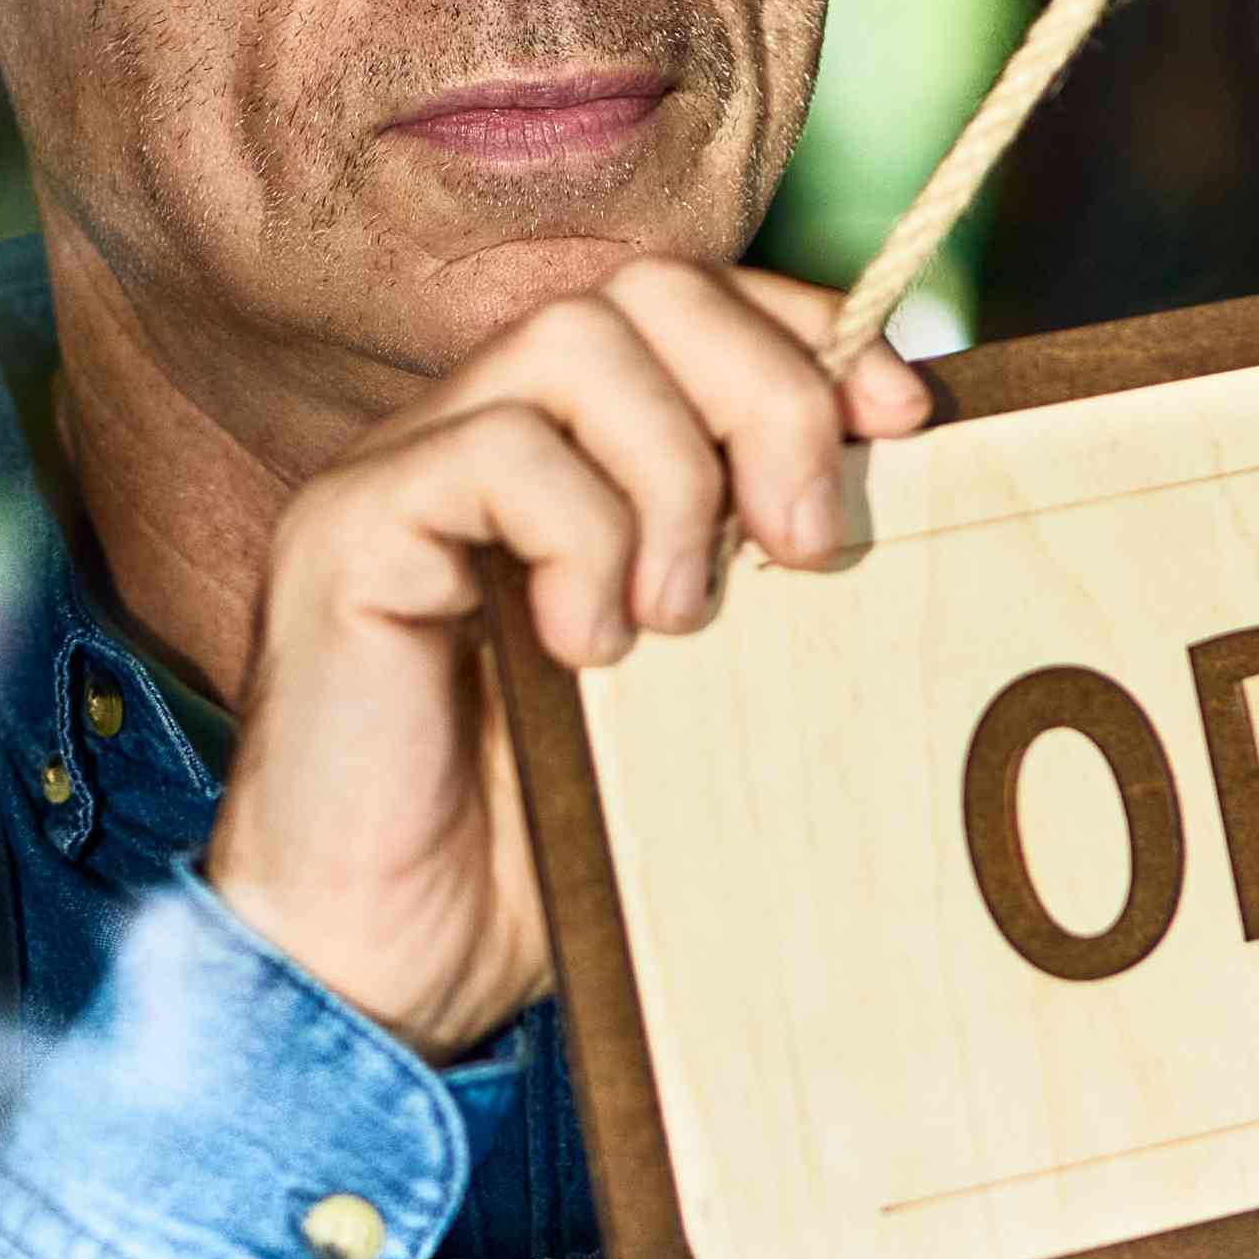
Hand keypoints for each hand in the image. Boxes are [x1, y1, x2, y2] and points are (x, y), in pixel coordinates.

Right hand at [205, 260, 939, 1057]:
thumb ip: (766, 578)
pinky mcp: (348, 528)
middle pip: (646, 290)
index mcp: (573, 454)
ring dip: (671, 472)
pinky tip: (586, 649)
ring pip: (572, 344)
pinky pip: (494, 453)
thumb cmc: (548, 848)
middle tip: (807, 547)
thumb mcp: (702, 691)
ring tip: (682, 618)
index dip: (808, 335)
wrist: (389, 968)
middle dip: (765, 393)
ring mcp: (405, 471)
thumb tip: (910, 483)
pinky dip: (578, 537)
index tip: (904, 423)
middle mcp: (482, 433)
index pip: (696, 303)